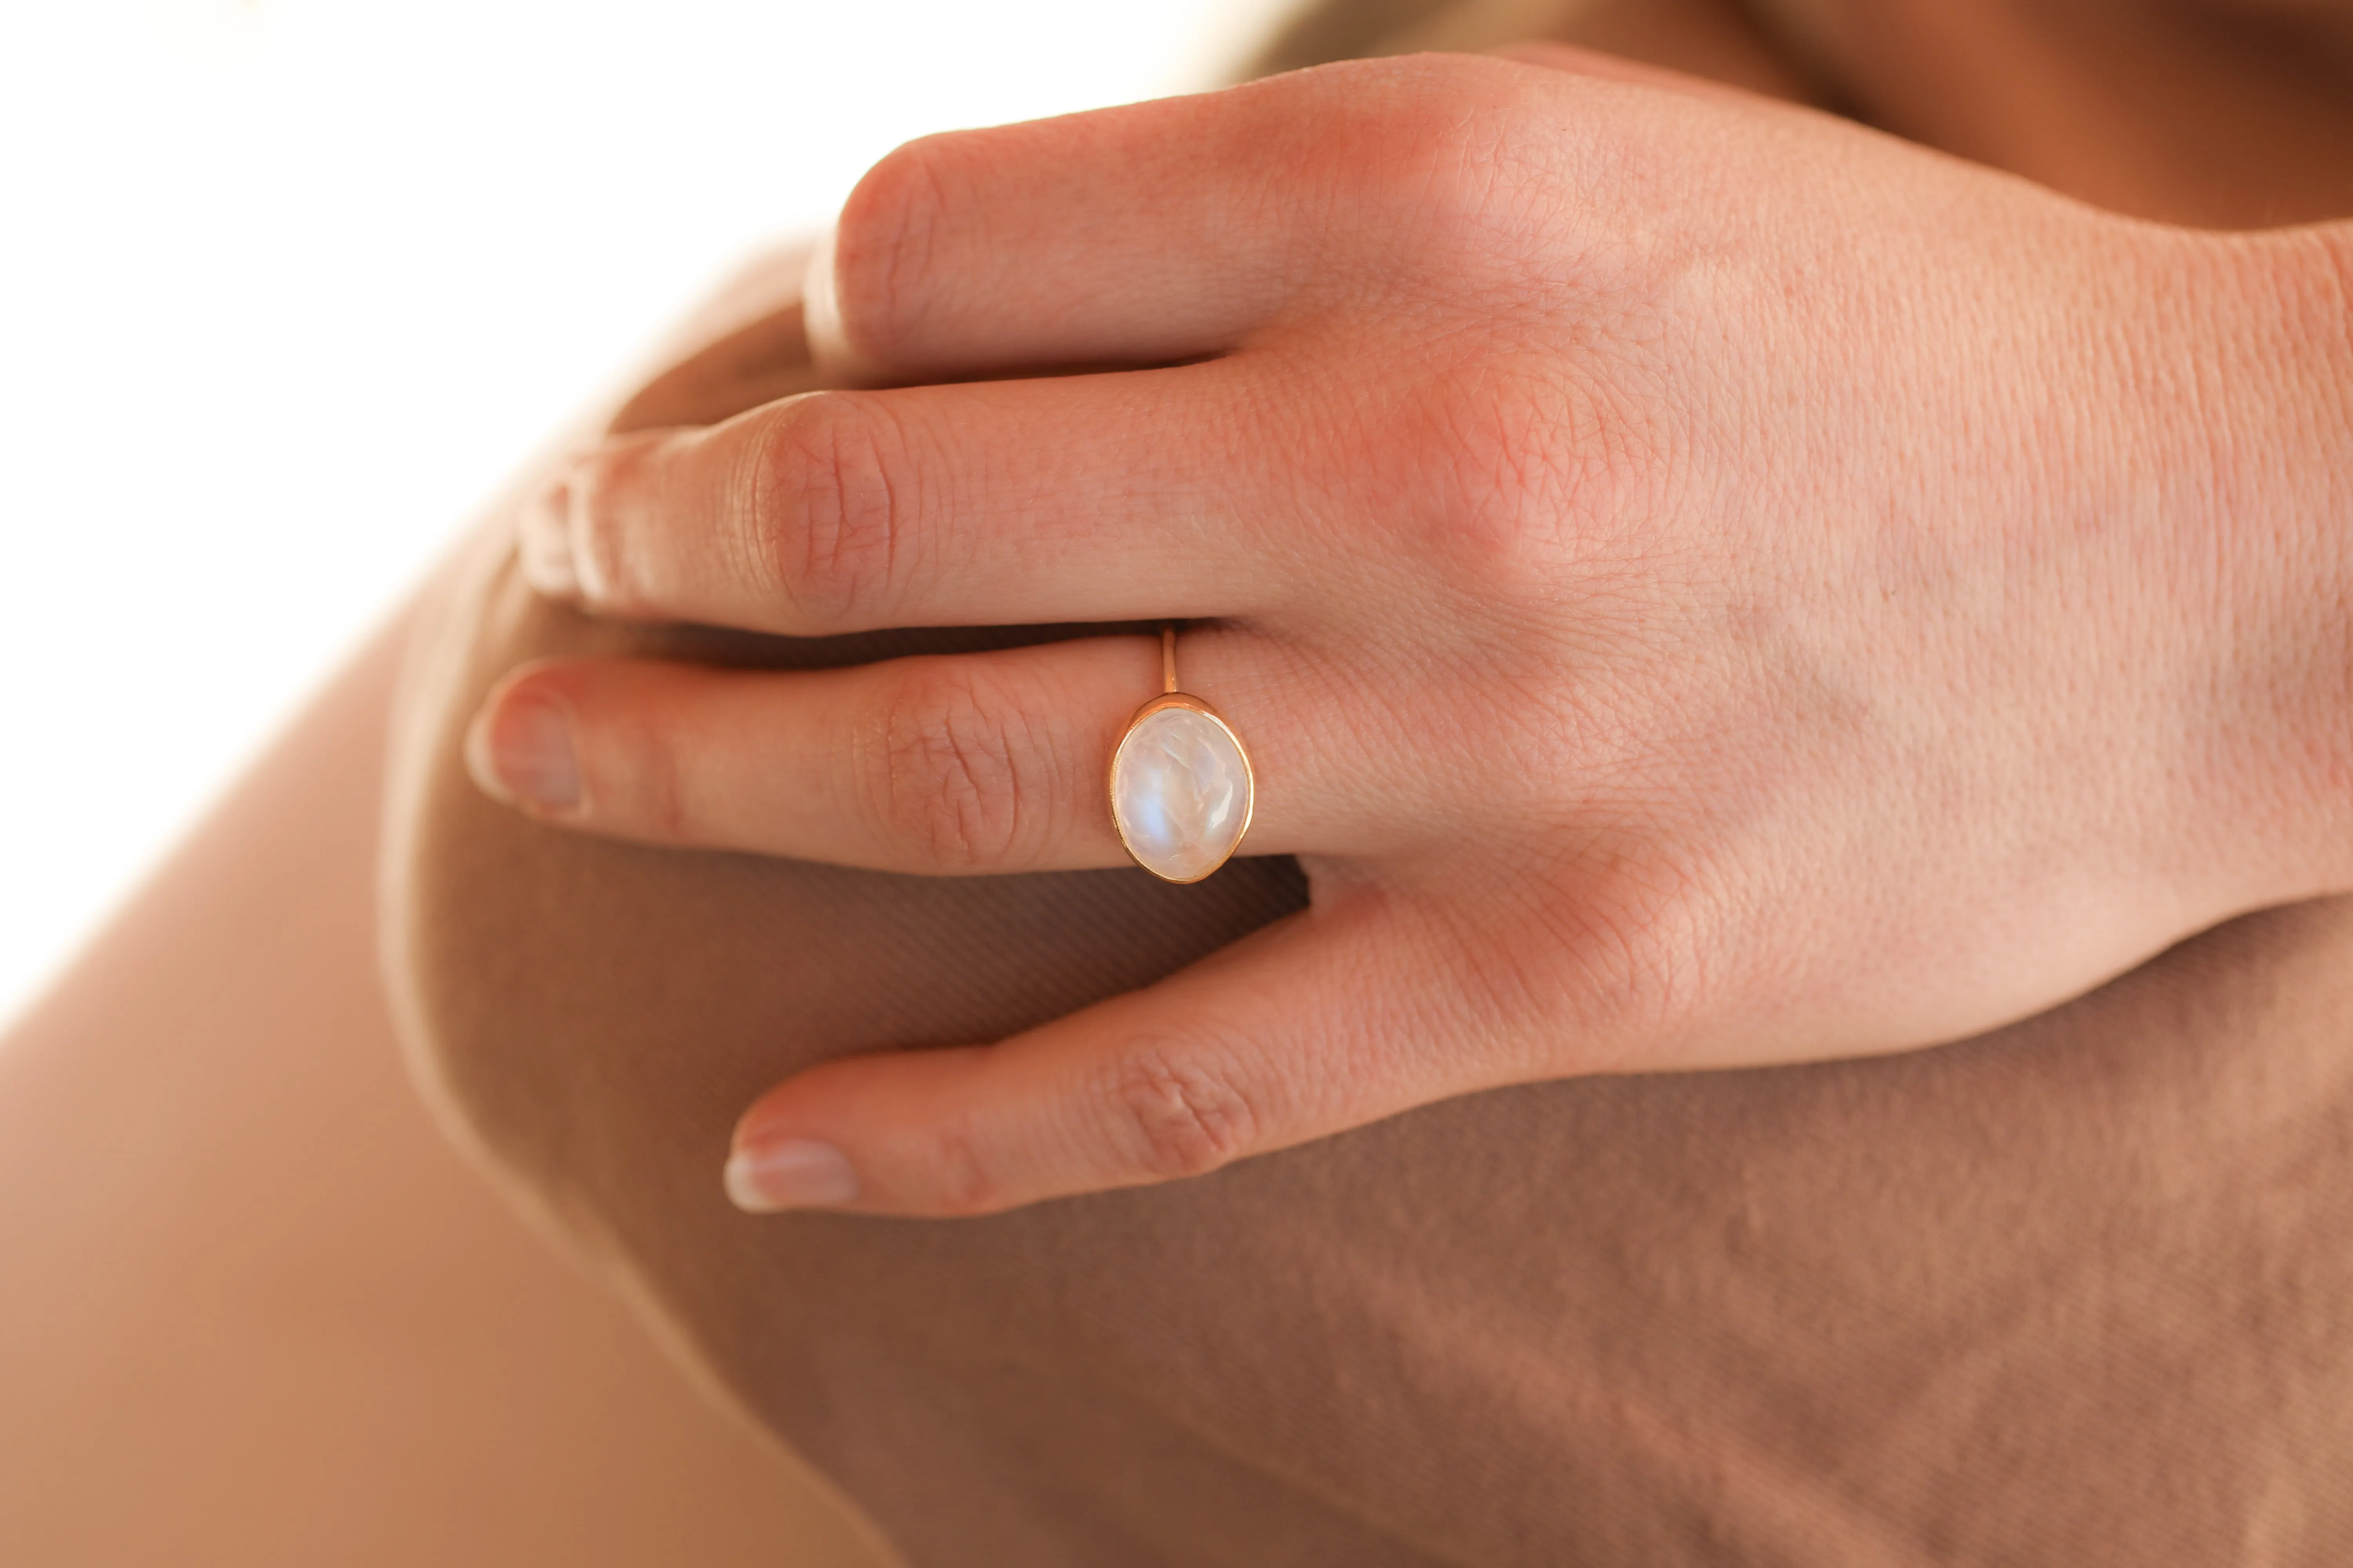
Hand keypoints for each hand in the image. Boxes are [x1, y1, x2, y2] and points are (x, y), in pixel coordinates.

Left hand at [468, 51, 2352, 1215]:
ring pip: (956, 779)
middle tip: (565, 570)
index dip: (811, 318)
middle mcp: (1417, 449)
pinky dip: (934, 1133)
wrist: (2230, 556)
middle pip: (878, 506)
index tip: (796, 384)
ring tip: (542, 764)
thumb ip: (1267, 221)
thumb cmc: (1868, 342)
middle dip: (657, 535)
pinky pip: (1159, 1085)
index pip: (926, 248)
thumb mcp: (1569, 164)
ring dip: (695, 773)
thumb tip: (949, 308)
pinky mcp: (1550, 970)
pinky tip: (769, 1145)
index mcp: (1418, 192)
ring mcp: (1475, 739)